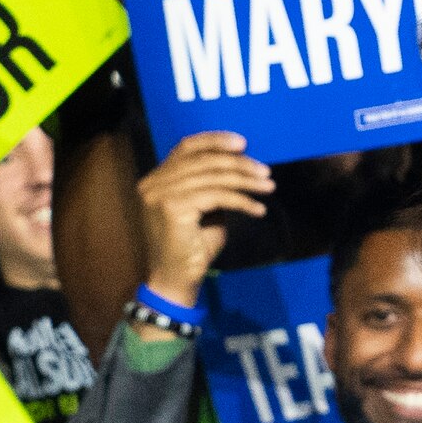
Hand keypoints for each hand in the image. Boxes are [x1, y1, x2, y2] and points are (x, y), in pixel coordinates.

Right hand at [131, 126, 271, 306]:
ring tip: (268, 187)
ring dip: (246, 181)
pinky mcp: (172, 207)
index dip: (215, 141)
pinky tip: (258, 209)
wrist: (176, 281)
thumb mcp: (204, 208)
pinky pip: (216, 196)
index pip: (186, 148)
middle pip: (204, 161)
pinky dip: (242, 201)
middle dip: (239, 164)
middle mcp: (153, 183)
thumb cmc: (191, 248)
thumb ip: (213, 185)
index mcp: (156, 179)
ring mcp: (160, 194)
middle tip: (266, 172)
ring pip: (213, 177)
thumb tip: (240, 164)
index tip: (243, 144)